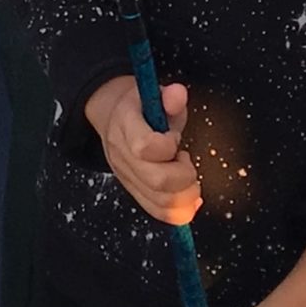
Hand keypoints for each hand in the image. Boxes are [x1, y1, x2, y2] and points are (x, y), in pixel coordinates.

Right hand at [84, 78, 198, 224]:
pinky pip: (159, 212)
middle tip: (186, 161)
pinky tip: (191, 197)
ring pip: (161, 202)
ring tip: (189, 177)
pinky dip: (181, 210)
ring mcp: (127, 177)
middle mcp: (122, 155)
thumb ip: (170, 97)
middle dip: (184, 175)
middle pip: (156, 180)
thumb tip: (178, 94)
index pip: (145, 147)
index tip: (175, 138)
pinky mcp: (134, 192)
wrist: (114, 119)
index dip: (169, 146)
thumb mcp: (155, 94)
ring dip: (186, 194)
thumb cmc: (141, 107)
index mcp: (125, 125)